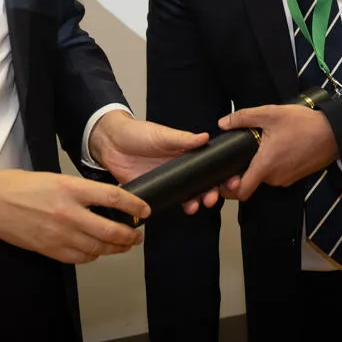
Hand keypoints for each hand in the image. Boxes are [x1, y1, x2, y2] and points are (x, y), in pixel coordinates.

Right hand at [0, 169, 147, 264]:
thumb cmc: (21, 186)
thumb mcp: (56, 178)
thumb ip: (81, 191)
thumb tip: (105, 202)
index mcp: (71, 189)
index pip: (113, 198)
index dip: (134, 205)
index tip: (144, 210)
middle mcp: (68, 213)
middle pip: (110, 229)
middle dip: (130, 235)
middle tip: (137, 234)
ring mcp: (59, 234)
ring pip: (98, 247)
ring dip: (115, 248)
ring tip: (124, 245)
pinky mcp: (49, 249)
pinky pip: (80, 257)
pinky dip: (93, 255)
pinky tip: (97, 251)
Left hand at [88, 111, 218, 212]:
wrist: (110, 143)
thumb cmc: (136, 133)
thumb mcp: (161, 134)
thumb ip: (183, 139)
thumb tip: (205, 137)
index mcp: (184, 152)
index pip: (208, 164)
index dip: (221, 173)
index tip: (231, 180)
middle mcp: (179, 167)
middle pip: (202, 183)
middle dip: (212, 192)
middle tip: (214, 197)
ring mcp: (168, 180)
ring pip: (189, 194)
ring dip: (197, 201)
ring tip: (197, 205)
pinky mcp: (155, 189)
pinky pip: (170, 200)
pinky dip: (179, 205)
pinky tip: (183, 208)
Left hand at [217, 104, 338, 200]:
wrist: (335, 133)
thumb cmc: (303, 123)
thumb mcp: (271, 113)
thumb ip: (243, 117)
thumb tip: (222, 123)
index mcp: (265, 166)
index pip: (241, 192)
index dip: (227, 189)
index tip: (220, 178)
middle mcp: (275, 178)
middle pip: (250, 182)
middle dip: (242, 171)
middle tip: (237, 155)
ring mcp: (287, 179)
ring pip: (264, 177)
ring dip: (258, 166)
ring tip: (257, 147)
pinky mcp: (296, 176)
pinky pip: (276, 174)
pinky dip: (271, 165)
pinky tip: (273, 149)